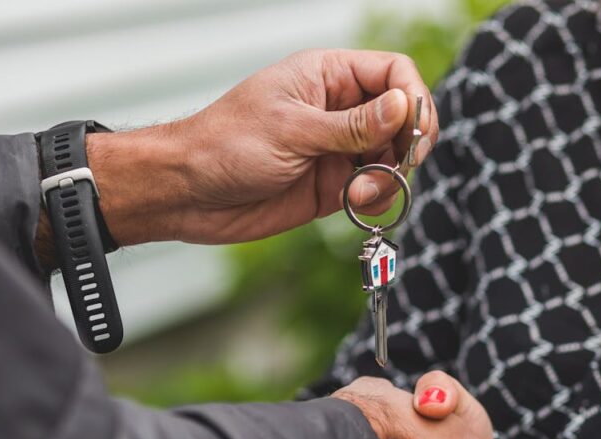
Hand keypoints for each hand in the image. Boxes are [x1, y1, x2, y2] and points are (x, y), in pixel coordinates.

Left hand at [84, 49, 437, 248]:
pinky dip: (375, 200)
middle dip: (406, 145)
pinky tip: (354, 204)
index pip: (393, 73)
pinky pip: (373, 190)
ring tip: (358, 193)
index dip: (412, 98)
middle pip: (402, 119)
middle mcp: (338, 110)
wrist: (188, 193)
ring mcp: (337, 149)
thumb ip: (352, 124)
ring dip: (389, 178)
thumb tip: (403, 106)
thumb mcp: (293, 130)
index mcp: (327, 77)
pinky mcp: (332, 186)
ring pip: (392, 159)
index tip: (412, 131)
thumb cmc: (224, 146)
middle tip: (399, 165)